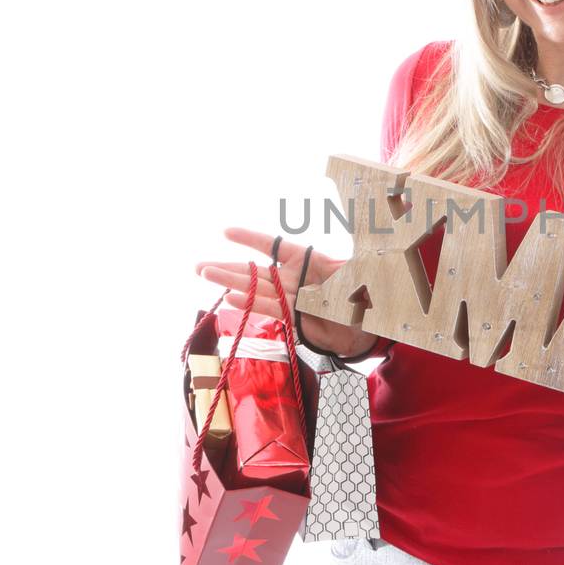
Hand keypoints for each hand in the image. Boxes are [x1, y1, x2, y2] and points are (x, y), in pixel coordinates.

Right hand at [194, 227, 378, 359]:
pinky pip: (268, 308)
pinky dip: (249, 304)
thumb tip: (347, 260)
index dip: (252, 240)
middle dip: (229, 267)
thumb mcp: (358, 277)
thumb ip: (346, 268)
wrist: (363, 332)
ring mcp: (289, 298)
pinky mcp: (291, 318)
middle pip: (257, 271)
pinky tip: (228, 299)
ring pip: (255, 289)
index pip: (275, 247)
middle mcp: (293, 278)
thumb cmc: (361, 299)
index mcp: (307, 262)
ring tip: (205, 274)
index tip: (226, 232)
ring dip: (230, 283)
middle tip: (200, 266)